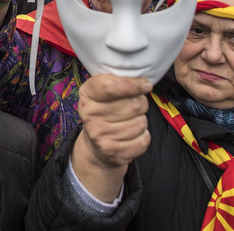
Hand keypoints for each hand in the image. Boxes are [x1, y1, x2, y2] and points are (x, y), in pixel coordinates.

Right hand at [71, 75, 151, 201]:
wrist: (95, 146)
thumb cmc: (105, 111)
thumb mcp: (104, 91)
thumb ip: (121, 82)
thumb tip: (145, 85)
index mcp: (87, 94)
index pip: (111, 87)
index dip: (134, 86)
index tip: (146, 85)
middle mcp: (89, 115)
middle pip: (134, 105)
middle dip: (141, 104)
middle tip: (134, 106)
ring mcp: (100, 136)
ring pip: (140, 123)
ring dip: (141, 121)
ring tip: (130, 121)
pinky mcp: (112, 152)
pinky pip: (143, 140)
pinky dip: (143, 136)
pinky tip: (133, 135)